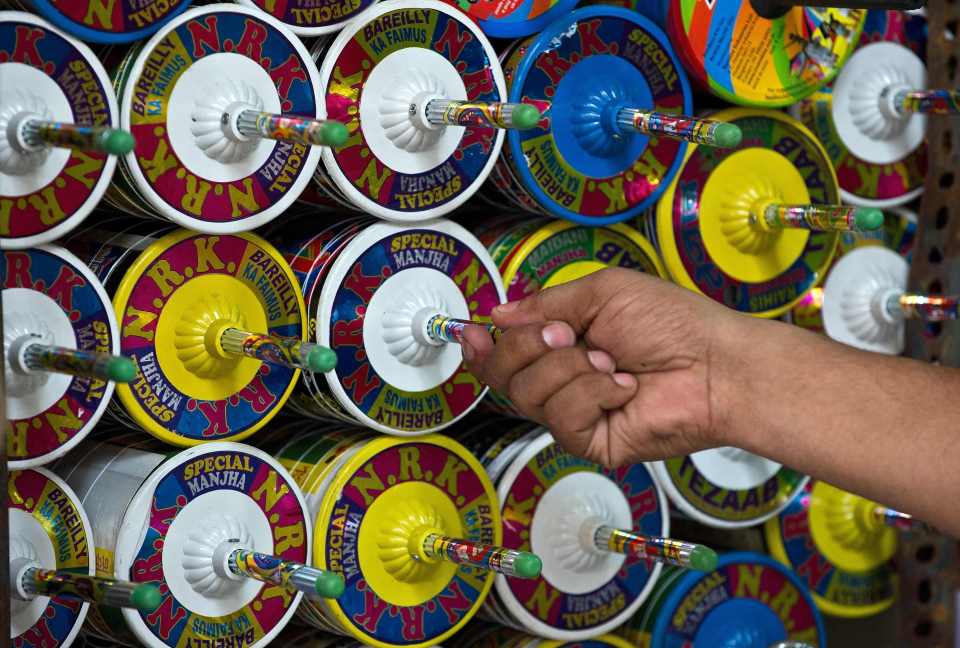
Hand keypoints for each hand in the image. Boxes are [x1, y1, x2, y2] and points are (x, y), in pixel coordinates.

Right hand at [462, 268, 744, 467]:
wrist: (716, 363)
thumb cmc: (672, 323)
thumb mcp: (601, 292)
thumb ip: (545, 304)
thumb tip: (498, 314)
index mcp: (562, 343)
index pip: (503, 353)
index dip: (482, 346)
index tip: (471, 331)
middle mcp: (563, 380)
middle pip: (504, 374)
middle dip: (532, 346)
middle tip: (572, 335)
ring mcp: (575, 414)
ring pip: (529, 393)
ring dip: (573, 368)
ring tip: (613, 362)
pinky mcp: (590, 442)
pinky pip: (562, 416)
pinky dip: (594, 393)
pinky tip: (624, 388)